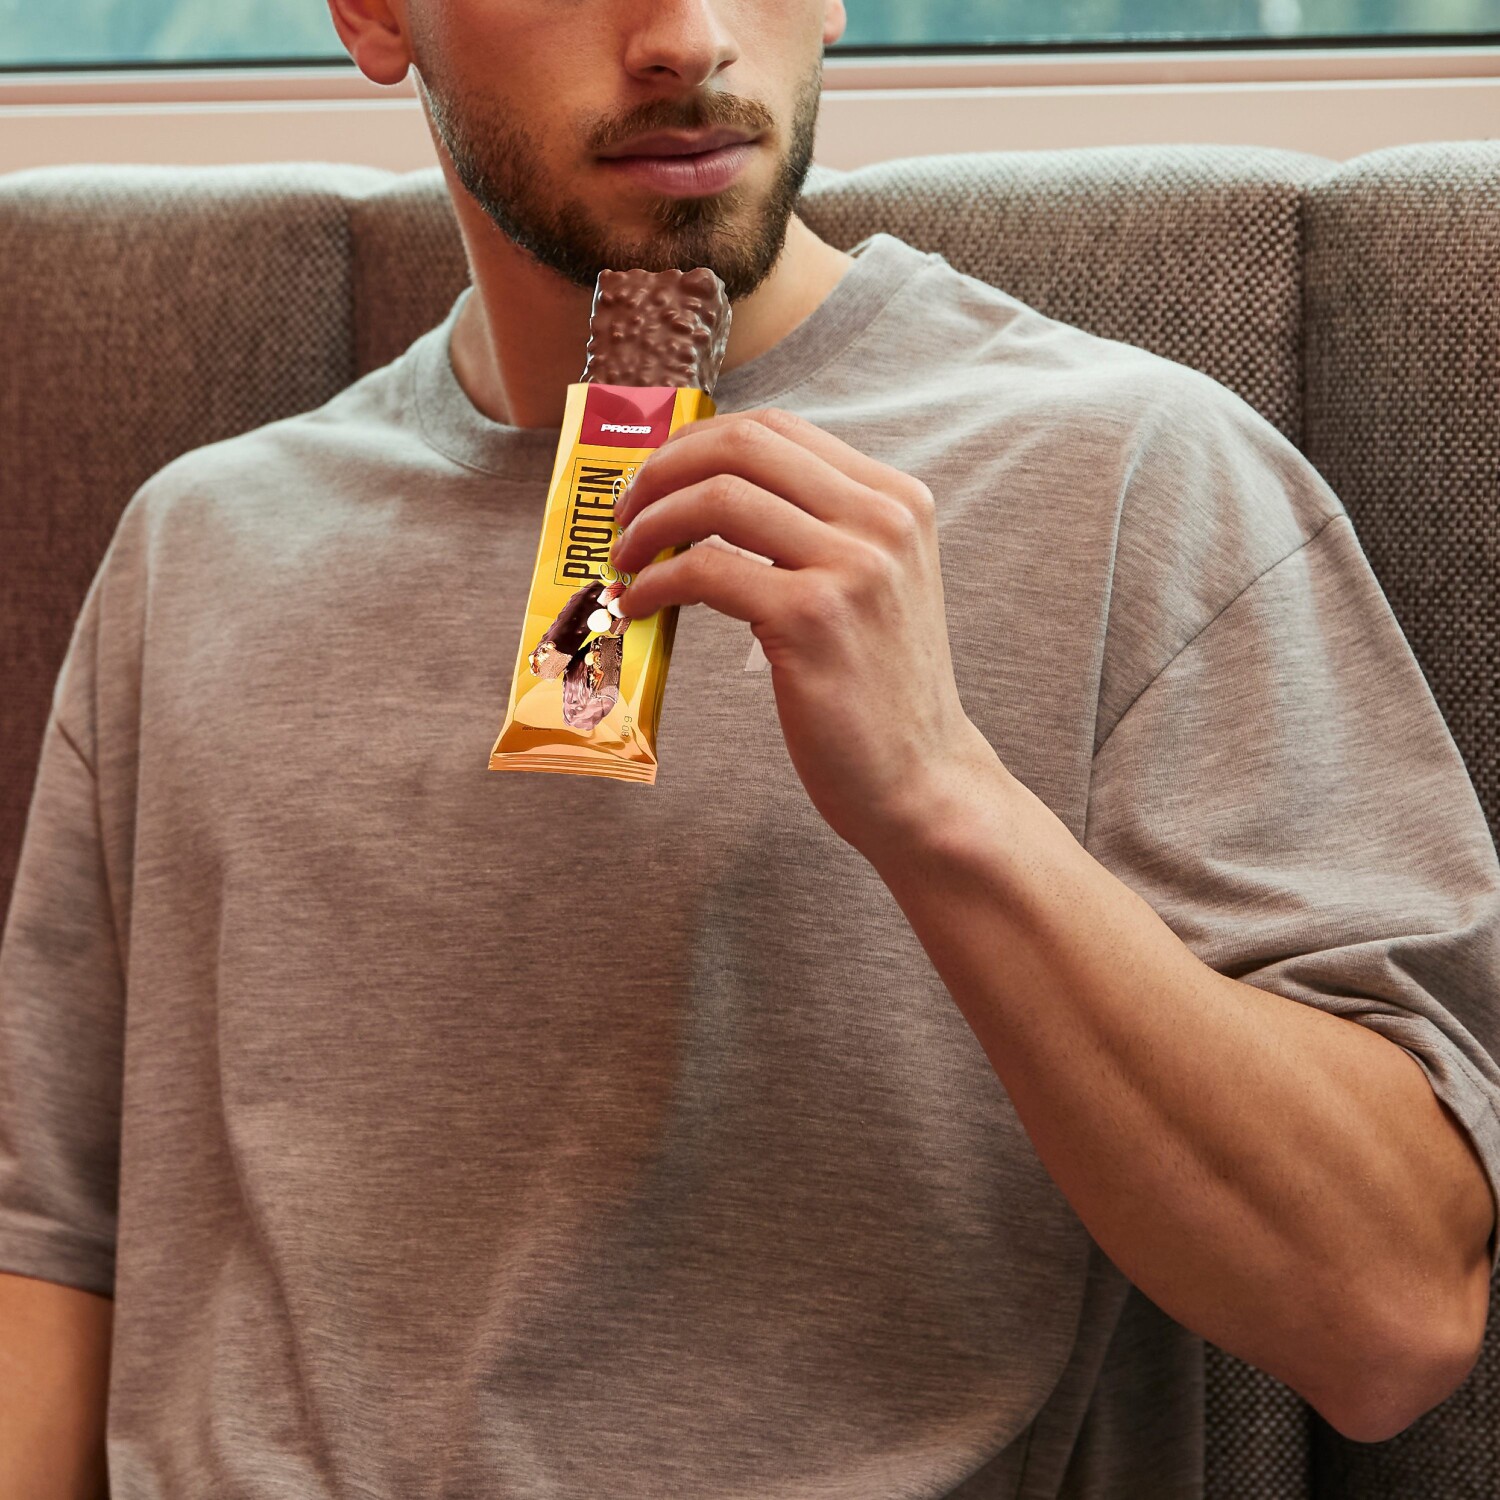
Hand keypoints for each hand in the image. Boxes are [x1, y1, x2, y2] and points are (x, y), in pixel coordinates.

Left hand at [609, 407, 997, 855]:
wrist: (920, 778)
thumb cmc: (878, 690)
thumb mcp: (872, 585)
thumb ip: (819, 531)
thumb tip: (713, 495)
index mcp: (897, 500)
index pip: (778, 428)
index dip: (698, 443)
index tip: (656, 479)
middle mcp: (882, 520)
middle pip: (744, 445)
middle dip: (663, 470)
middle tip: (625, 513)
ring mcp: (852, 567)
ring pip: (718, 498)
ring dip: (650, 525)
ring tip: (626, 562)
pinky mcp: (812, 619)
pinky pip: (706, 571)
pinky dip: (656, 584)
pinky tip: (639, 607)